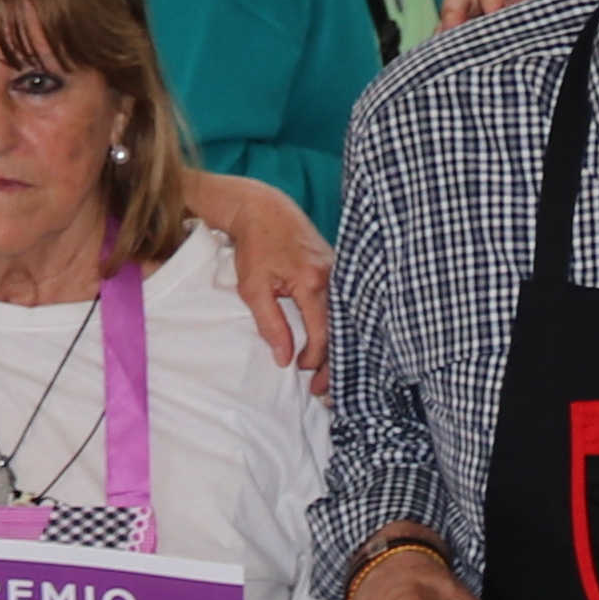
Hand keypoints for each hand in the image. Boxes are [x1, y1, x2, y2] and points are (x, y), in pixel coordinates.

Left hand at [187, 169, 331, 371]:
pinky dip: (338, 326)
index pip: (322, 333)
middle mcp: (333, 277)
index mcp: (312, 282)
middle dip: (333, 362)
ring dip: (337, 346)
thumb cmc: (256, 248)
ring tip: (329, 372)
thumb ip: (270, 324)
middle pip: (341, 330)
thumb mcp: (253, 288)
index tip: (300, 370)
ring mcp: (340, 272)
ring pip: (344, 318)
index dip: (314, 357)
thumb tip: (284, 359)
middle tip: (322, 389)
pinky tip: (333, 344)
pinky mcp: (339, 269)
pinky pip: (343, 305)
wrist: (265, 210)